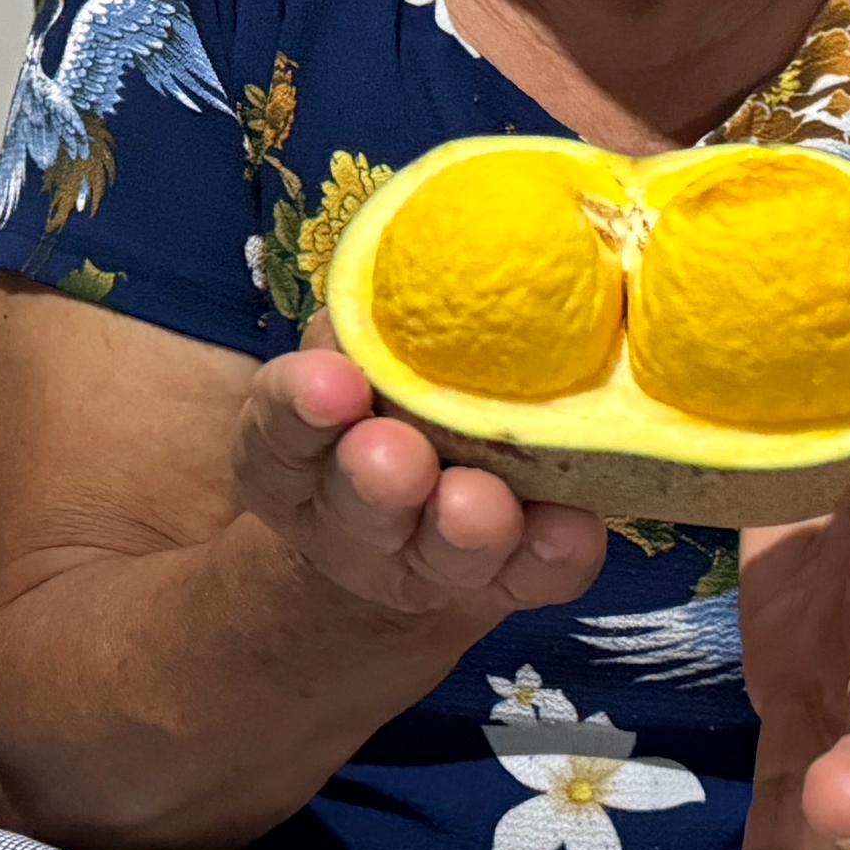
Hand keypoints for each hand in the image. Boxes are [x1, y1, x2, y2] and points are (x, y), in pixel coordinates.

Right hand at [230, 315, 607, 620]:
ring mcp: (429, 561)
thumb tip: (403, 269)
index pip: (278, 437)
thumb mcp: (342, 360)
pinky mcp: (509, 580)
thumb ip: (361, 329)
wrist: (407, 526)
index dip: (301, 408)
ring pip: (446, 552)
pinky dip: (552, 553)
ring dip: (466, 529)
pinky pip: (536, 576)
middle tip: (397, 457)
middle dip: (380, 482)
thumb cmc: (375, 405)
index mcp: (293, 459)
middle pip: (361, 508)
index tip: (333, 383)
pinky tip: (571, 528)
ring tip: (481, 505)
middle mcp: (352, 521)